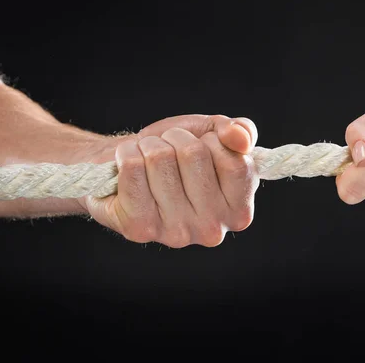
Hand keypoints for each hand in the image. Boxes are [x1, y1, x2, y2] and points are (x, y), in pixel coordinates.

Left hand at [78, 114, 259, 247]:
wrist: (124, 171)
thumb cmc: (176, 154)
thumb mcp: (214, 135)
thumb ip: (240, 132)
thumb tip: (240, 138)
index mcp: (239, 211)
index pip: (236, 163)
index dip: (214, 141)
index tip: (203, 145)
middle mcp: (212, 229)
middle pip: (195, 154)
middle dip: (178, 138)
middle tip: (170, 149)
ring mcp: (176, 232)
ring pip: (160, 157)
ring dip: (151, 144)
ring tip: (149, 158)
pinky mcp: (139, 227)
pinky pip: (132, 167)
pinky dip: (127, 152)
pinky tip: (129, 166)